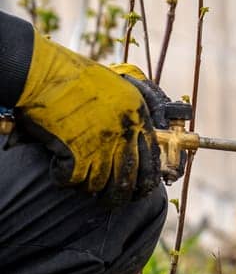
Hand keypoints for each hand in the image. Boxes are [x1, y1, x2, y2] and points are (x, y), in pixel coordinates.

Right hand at [13, 33, 157, 201]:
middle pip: (129, 180)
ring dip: (90, 187)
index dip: (146, 181)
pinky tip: (60, 171)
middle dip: (120, 195)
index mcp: (138, 118)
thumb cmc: (78, 77)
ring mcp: (100, 144)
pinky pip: (73, 179)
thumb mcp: (121, 89)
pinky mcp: (75, 151)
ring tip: (82, 183)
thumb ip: (134, 112)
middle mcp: (124, 134)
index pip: (151, 161)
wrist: (47, 73)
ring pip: (100, 183)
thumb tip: (144, 133)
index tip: (140, 191)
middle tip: (110, 200)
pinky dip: (65, 179)